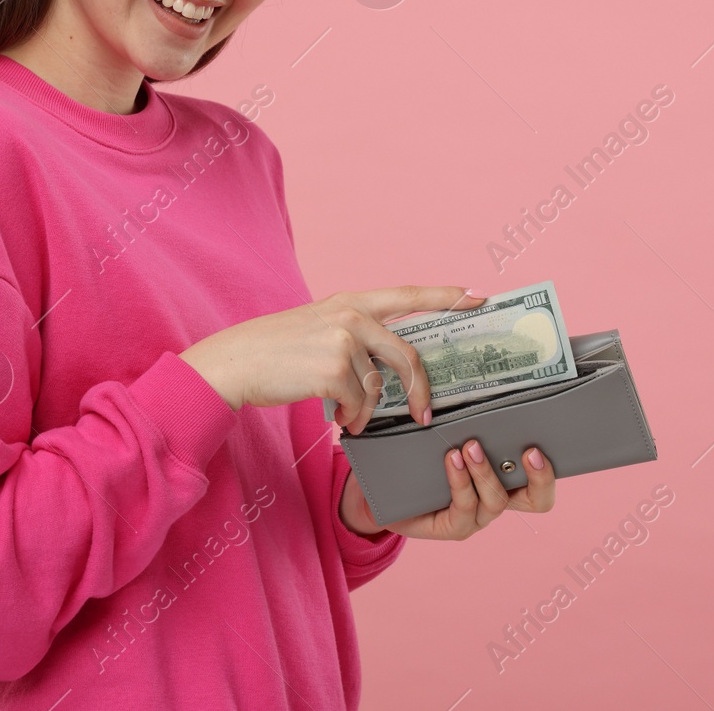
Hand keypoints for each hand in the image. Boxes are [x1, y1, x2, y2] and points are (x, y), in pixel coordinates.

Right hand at [179, 286, 485, 433]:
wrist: (235, 362)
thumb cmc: (275, 351)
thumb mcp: (318, 327)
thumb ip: (354, 336)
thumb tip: (388, 372)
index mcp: (350, 302)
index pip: (407, 294)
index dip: (445, 296)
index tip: (477, 297)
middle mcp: (351, 315)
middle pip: (407, 354)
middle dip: (420, 389)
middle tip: (424, 414)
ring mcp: (342, 340)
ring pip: (377, 387)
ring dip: (366, 411)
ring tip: (347, 416)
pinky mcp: (332, 369)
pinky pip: (358, 403)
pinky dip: (351, 418)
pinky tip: (336, 418)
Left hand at [339, 438, 554, 539]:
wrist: (386, 492)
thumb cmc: (424, 458)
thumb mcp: (451, 435)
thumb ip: (471, 421)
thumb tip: (488, 386)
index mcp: (506, 480)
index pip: (541, 482)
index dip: (548, 471)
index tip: (537, 445)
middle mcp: (497, 500)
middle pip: (537, 501)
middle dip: (539, 479)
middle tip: (529, 452)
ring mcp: (478, 517)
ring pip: (496, 501)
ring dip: (485, 472)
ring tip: (469, 447)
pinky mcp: (455, 528)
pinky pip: (465, 507)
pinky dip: (460, 481)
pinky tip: (451, 460)